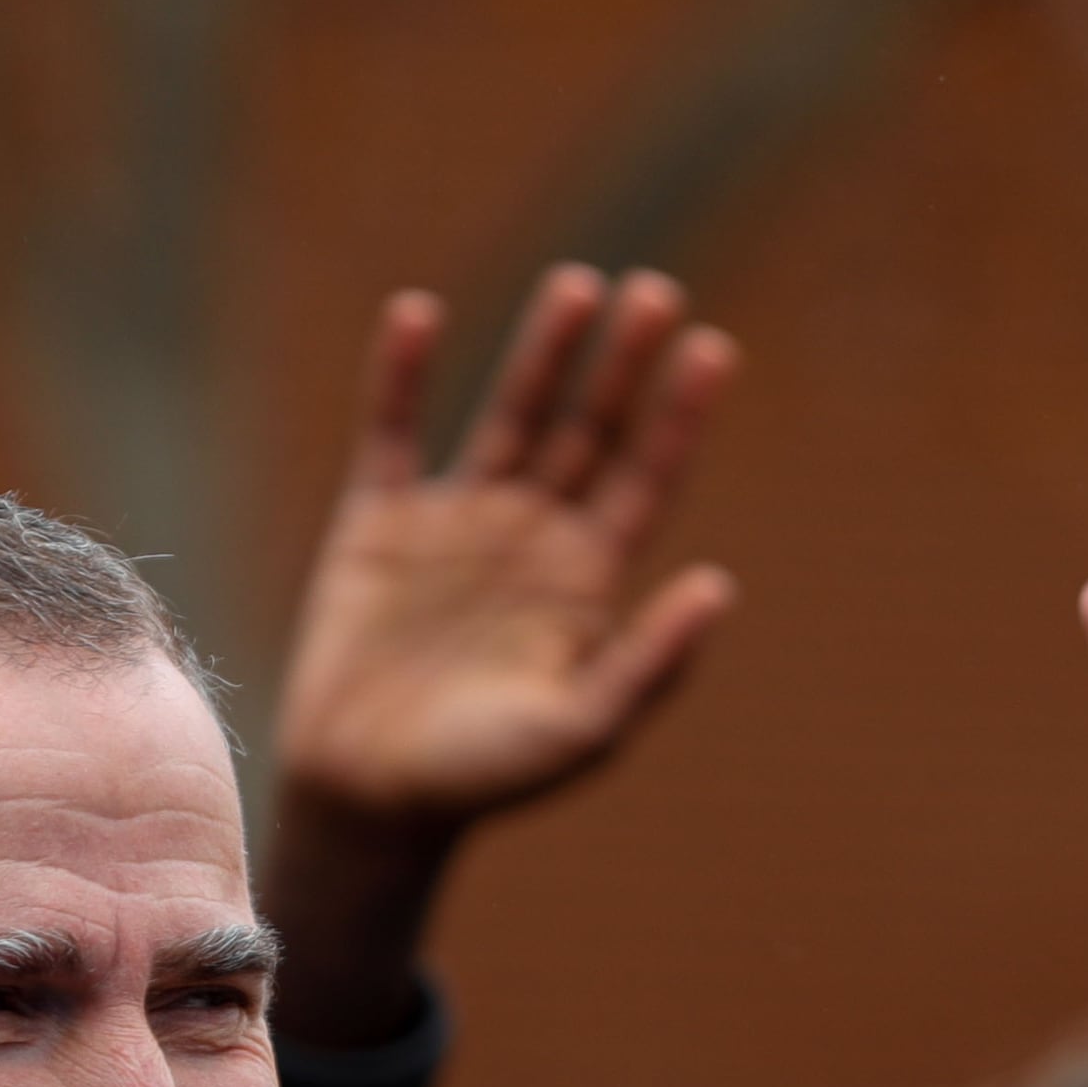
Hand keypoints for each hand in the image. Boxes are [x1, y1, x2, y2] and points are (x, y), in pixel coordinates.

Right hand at [276, 268, 737, 829]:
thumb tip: (720, 586)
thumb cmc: (483, 778)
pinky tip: (418, 313)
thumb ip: (649, 662)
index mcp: (588, 580)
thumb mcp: (581, 730)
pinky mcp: (378, 522)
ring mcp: (456, 522)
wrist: (367, 799)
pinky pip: (392, 431)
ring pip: (511, 414)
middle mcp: (531, 536)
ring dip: (543, 352)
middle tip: (657, 293)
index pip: (646, 477)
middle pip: (589, 429)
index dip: (680, 416)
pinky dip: (404, 375)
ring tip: (578, 287)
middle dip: (623, 364)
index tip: (713, 349)